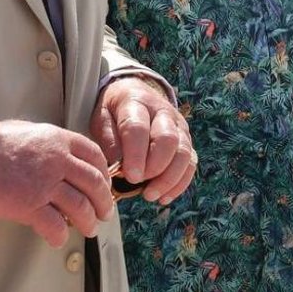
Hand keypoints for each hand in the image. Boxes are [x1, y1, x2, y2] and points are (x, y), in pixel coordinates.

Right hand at [0, 120, 112, 248]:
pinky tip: (59, 238)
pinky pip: (56, 226)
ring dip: (89, 222)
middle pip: (94, 183)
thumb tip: (60, 150)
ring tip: (89, 229)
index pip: (94, 155)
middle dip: (104, 202)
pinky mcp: (31, 206)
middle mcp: (57, 161)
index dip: (105, 172)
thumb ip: (48, 140)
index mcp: (58, 139)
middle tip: (105, 212)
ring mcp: (45, 184)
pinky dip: (60, 236)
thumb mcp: (27, 129)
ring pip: (81, 207)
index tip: (105, 184)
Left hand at [90, 76, 195, 204]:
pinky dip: (179, 183)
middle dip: (154, 167)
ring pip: (184, 153)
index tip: (130, 177)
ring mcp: (178, 125)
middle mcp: (162, 111)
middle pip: (168, 139)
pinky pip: (191, 163)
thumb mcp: (101, 118)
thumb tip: (119, 167)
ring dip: (168, 179)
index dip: (135, 154)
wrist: (133, 94)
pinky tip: (164, 197)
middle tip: (137, 183)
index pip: (138, 128)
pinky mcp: (186, 140)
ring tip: (149, 195)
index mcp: (136, 101)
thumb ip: (109, 140)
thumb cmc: (114, 111)